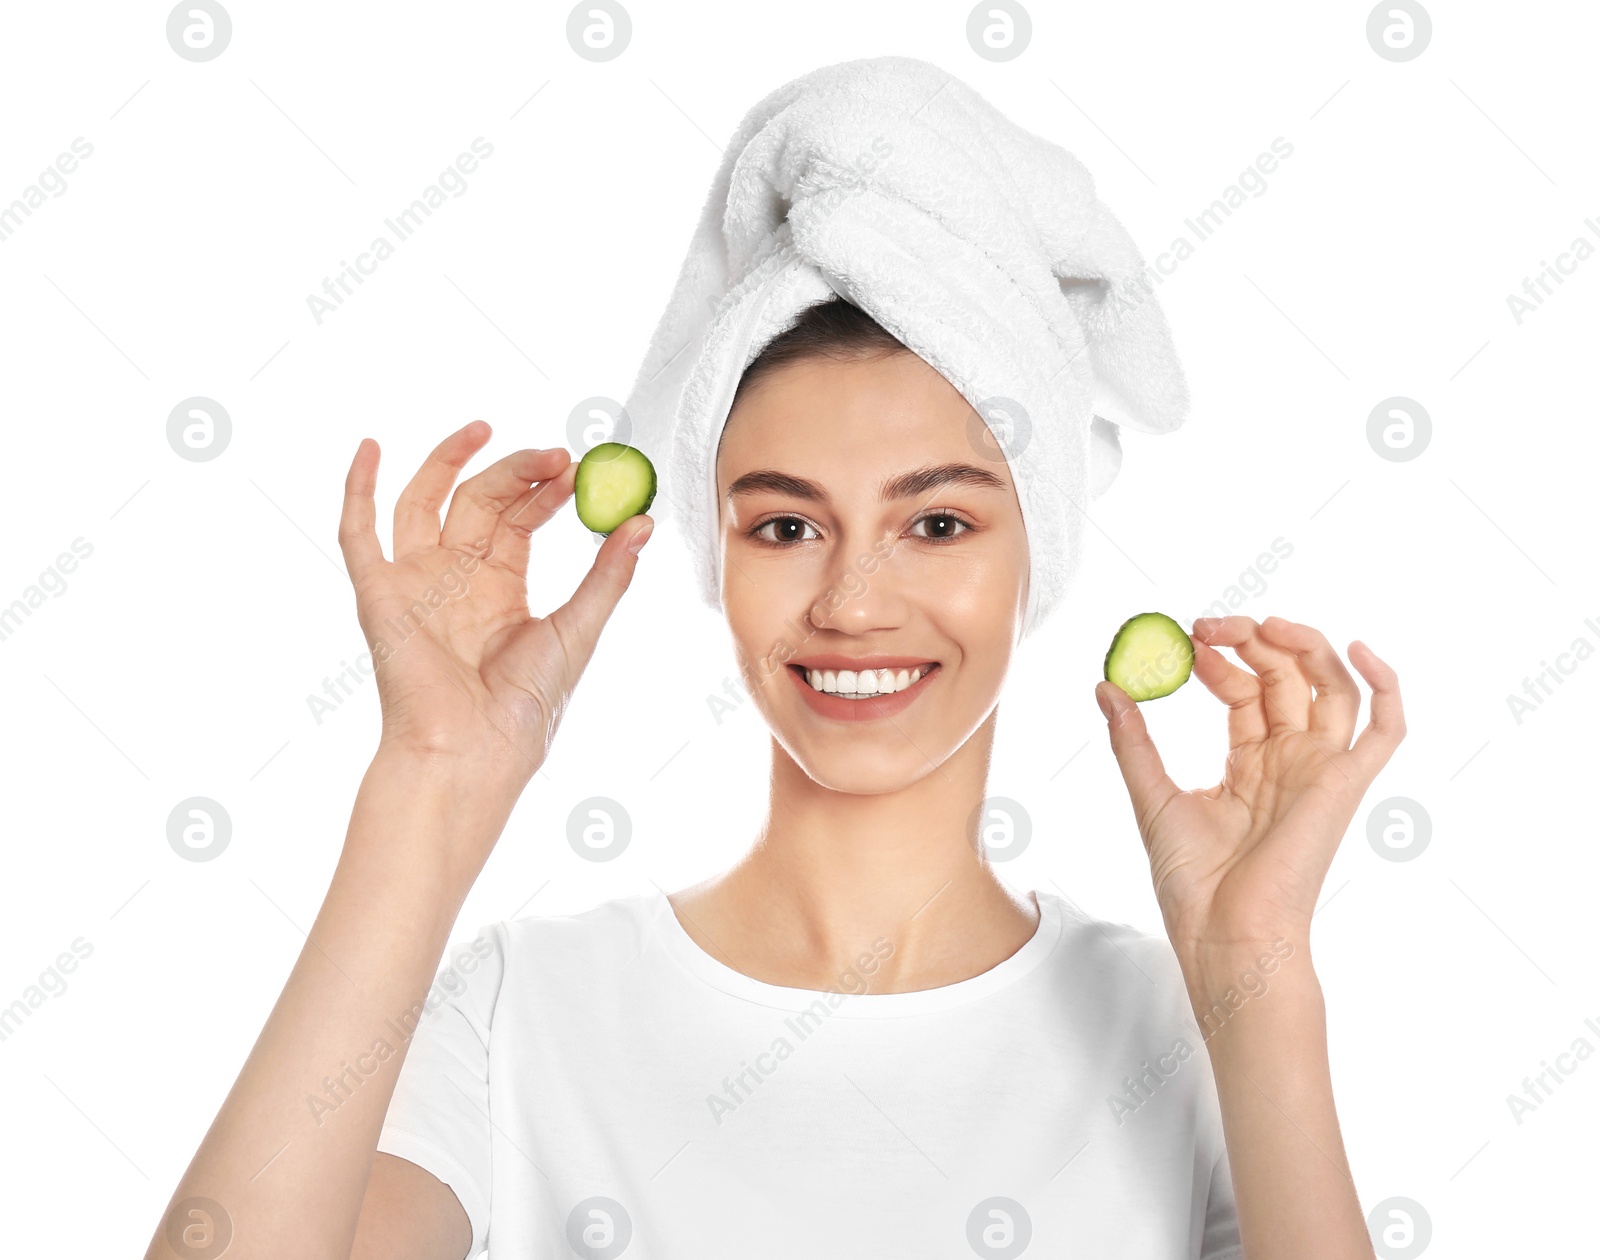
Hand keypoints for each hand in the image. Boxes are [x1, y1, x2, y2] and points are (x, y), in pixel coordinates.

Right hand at [338, 420, 652, 784]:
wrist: (476, 751)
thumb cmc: (525, 707)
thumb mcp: (577, 629)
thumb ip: (607, 574)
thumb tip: (643, 521)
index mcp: (499, 588)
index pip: (518, 519)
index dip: (545, 490)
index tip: (578, 467)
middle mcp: (454, 579)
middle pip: (478, 502)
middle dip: (515, 473)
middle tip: (556, 455)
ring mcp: (414, 583)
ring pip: (425, 502)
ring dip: (449, 461)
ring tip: (483, 428)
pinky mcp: (379, 595)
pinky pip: (358, 534)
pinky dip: (358, 489)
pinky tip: (371, 448)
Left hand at [1094, 615, 1404, 959]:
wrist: (1223, 931)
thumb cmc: (1191, 881)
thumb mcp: (1151, 794)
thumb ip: (1132, 739)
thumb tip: (1107, 685)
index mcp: (1250, 761)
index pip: (1244, 688)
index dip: (1218, 657)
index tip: (1182, 639)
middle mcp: (1290, 759)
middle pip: (1285, 676)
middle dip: (1250, 639)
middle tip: (1205, 626)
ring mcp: (1320, 769)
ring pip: (1331, 686)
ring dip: (1304, 645)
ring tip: (1262, 624)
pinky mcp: (1345, 785)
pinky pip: (1385, 730)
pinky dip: (1385, 685)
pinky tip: (1358, 647)